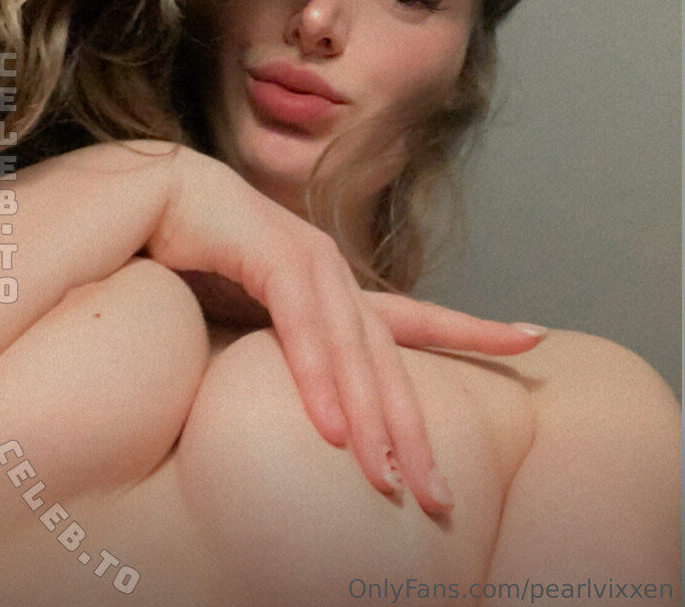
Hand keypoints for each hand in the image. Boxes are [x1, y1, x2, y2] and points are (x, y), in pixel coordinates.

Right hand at [147, 144, 547, 515]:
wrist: (163, 198)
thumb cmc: (207, 264)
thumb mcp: (256, 322)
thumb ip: (287, 356)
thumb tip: (314, 414)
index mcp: (338, 290)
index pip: (417, 318)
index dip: (474, 331)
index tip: (533, 337)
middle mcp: (335, 274)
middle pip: (391, 360)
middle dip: (416, 431)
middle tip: (441, 497)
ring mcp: (308, 261)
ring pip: (353, 351)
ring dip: (371, 419)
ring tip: (390, 480)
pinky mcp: (271, 254)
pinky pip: (300, 326)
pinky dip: (317, 377)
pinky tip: (333, 427)